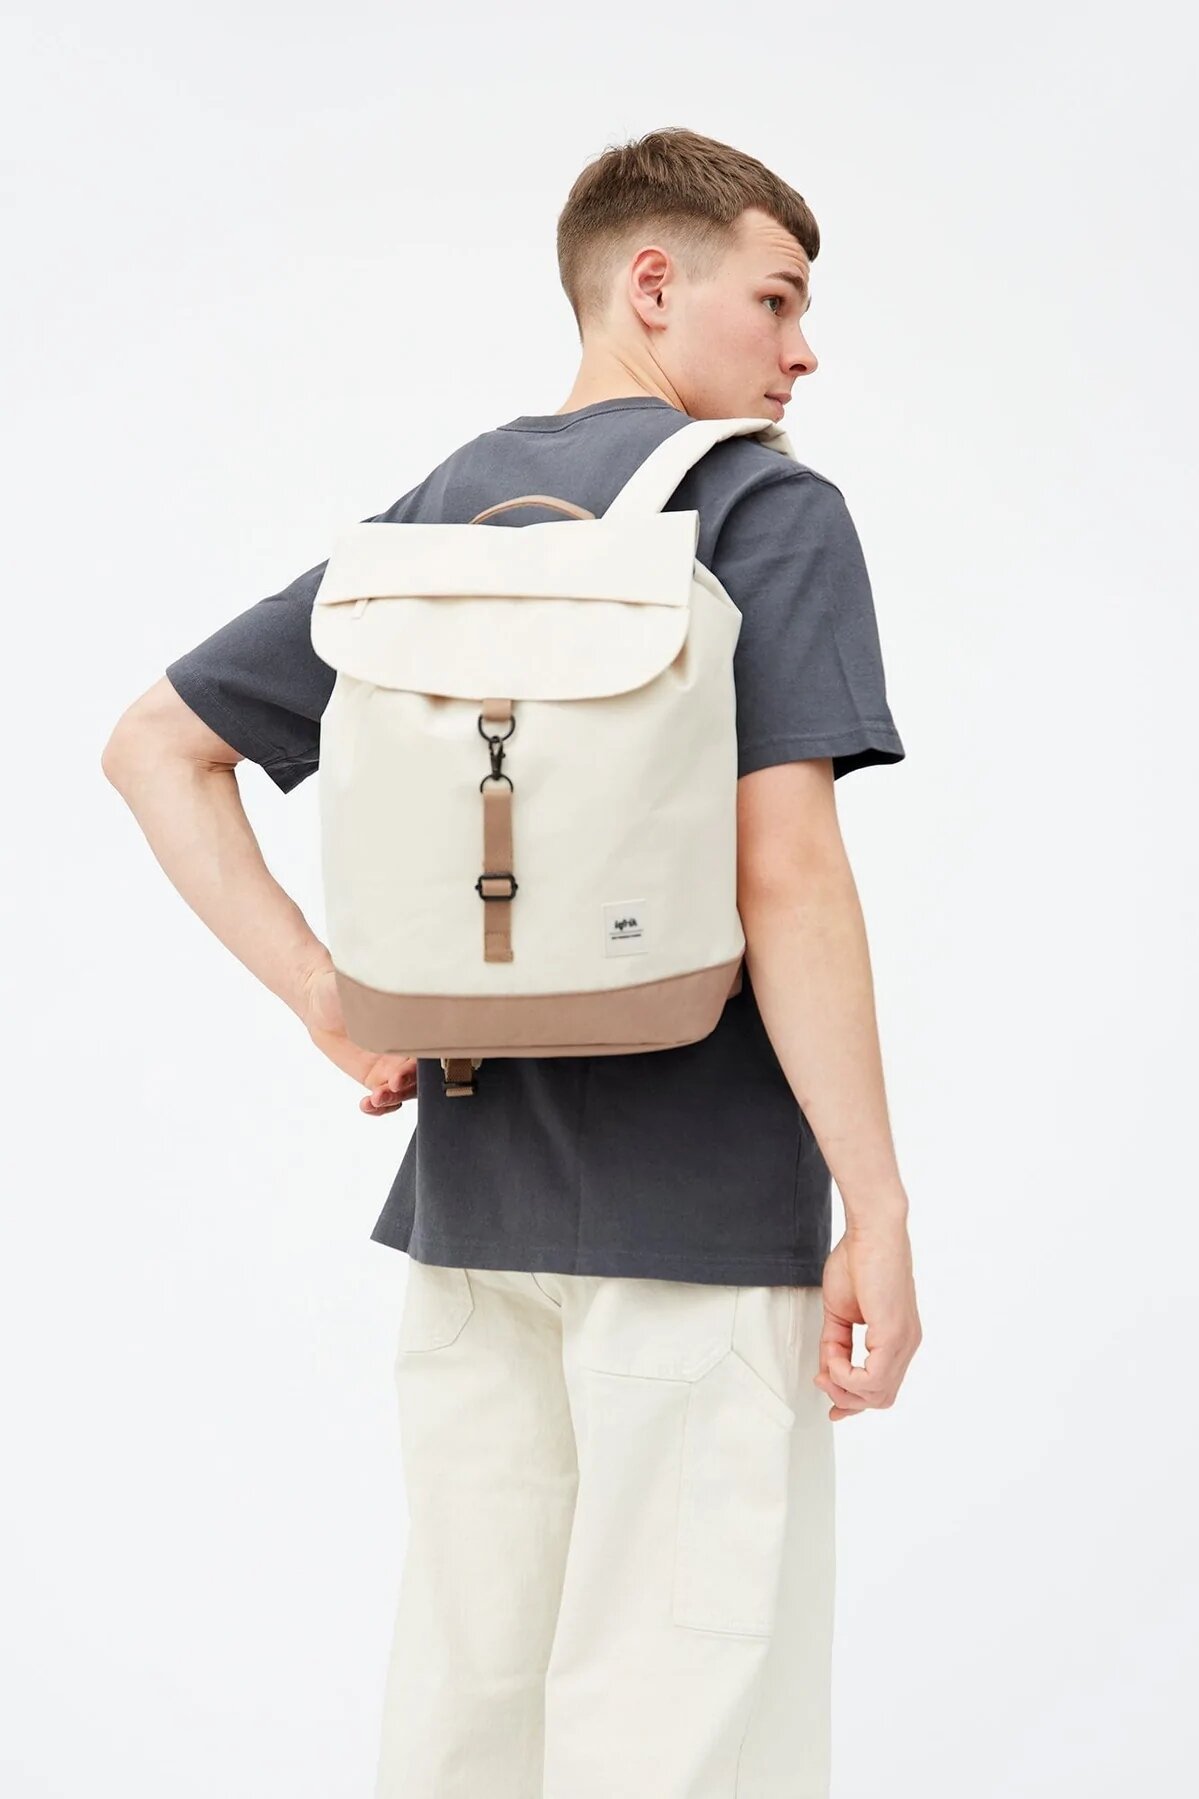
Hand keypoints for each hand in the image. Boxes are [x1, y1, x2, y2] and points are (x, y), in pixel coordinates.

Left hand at [298, 957, 418, 1115]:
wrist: (321, 1002)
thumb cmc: (347, 986)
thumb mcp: (365, 984)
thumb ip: (381, 993)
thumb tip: (399, 990)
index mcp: (414, 1023)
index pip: (431, 1046)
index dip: (425, 1059)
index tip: (411, 1062)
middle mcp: (408, 1047)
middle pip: (421, 1073)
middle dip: (410, 1082)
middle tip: (394, 1083)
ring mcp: (393, 1065)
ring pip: (405, 1090)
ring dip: (394, 1097)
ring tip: (376, 1098)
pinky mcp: (375, 1078)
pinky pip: (384, 1098)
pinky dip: (380, 1107)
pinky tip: (368, 1105)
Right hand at [814, 1216, 920, 1419]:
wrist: (871, 1231)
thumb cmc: (859, 1259)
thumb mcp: (840, 1312)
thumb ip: (835, 1343)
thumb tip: (828, 1369)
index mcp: (897, 1338)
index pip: (882, 1387)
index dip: (854, 1402)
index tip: (832, 1408)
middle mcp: (906, 1344)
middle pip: (881, 1398)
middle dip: (846, 1399)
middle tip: (822, 1380)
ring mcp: (903, 1341)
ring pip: (878, 1394)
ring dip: (844, 1388)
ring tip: (826, 1369)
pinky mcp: (894, 1334)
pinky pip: (872, 1378)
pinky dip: (846, 1376)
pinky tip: (834, 1361)